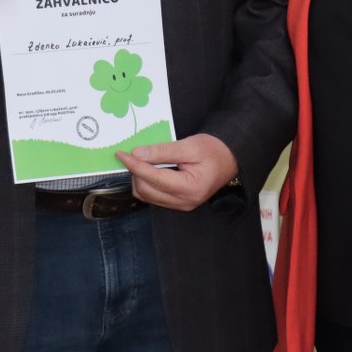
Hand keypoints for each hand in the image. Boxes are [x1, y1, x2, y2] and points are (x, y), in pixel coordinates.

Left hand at [115, 134, 238, 210]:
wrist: (230, 160)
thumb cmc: (214, 151)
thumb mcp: (190, 145)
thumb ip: (163, 151)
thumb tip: (137, 154)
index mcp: (190, 187)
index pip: (153, 178)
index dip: (134, 165)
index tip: (121, 154)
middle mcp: (184, 201)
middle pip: (146, 190)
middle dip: (135, 172)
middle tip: (134, 154)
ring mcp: (181, 205)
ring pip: (146, 196)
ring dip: (139, 178)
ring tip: (144, 161)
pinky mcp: (177, 203)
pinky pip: (153, 197)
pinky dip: (146, 183)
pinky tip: (150, 170)